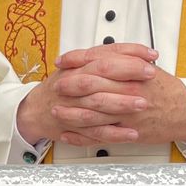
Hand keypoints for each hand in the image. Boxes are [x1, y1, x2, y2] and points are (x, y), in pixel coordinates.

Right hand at [15, 43, 156, 145]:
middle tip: (150, 74)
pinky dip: (115, 133)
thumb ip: (100, 59)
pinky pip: (96, 131)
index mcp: (79, 66)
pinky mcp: (75, 127)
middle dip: (129, 72)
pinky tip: (132, 133)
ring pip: (99, 103)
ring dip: (123, 103)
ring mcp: (74, 106)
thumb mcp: (76, 67)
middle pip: (103, 73)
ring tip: (143, 104)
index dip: (130, 52)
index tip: (150, 55)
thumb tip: (132, 54)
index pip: (107, 53)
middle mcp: (75, 83)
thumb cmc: (59, 88)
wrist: (35, 110)